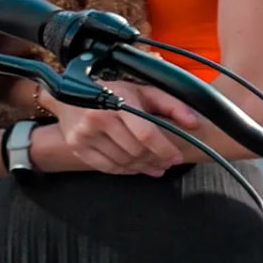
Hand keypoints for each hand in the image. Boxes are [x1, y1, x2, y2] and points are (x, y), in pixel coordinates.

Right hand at [27, 93, 182, 176]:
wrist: (68, 95)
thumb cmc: (113, 92)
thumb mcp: (143, 91)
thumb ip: (172, 105)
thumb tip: (194, 124)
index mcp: (118, 101)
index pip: (146, 134)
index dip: (164, 149)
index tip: (176, 158)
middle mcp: (99, 118)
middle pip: (136, 151)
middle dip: (156, 160)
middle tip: (167, 163)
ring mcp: (84, 134)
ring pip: (123, 161)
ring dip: (143, 168)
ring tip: (155, 167)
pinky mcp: (77, 146)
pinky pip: (107, 167)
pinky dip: (125, 171)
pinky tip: (136, 168)